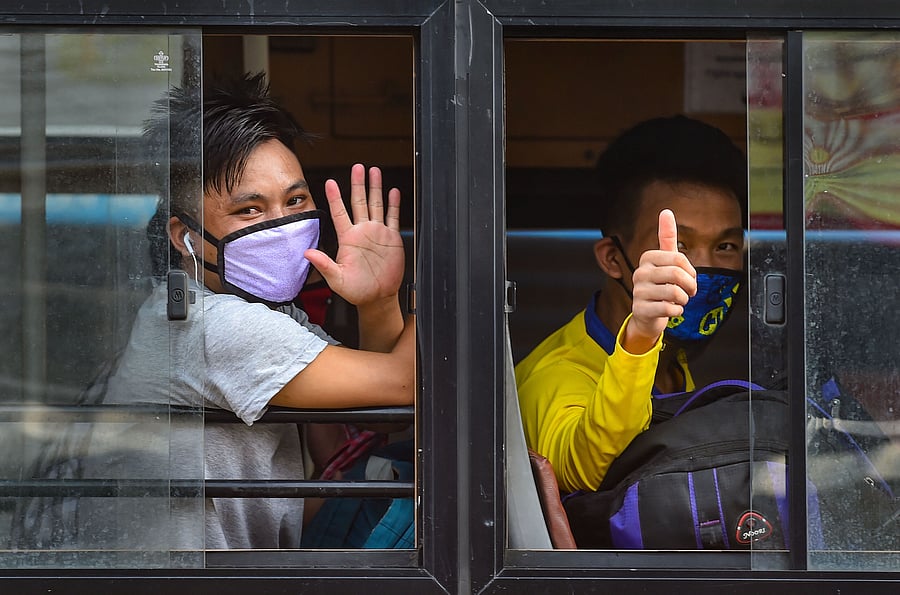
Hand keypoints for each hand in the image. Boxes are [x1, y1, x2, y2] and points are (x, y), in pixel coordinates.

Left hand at [304, 164, 404, 306]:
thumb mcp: (337, 280)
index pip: (340, 213)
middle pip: (359, 202)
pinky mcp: (391, 238)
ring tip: (374, 171)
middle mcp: (362, 232)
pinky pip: (392, 217)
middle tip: (358, 167)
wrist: (377, 297)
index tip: (331, 182)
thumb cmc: (356, 291)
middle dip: (358, 184)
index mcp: (348, 239)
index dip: (336, 198)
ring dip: (375, 188)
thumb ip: (324, 265)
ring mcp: (377, 233)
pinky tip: (393, 192)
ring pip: (376, 205)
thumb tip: (308, 253)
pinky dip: (393, 204)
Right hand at [623, 209, 696, 352]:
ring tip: (678, 301)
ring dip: (683, 300)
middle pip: (678, 274)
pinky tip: (671, 310)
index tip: (689, 278)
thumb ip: (667, 237)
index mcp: (647, 258)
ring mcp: (638, 291)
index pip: (679, 259)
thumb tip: (666, 211)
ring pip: (674, 292)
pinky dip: (677, 312)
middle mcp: (640, 272)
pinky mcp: (640, 309)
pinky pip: (669, 309)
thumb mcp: (666, 261)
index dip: (691, 272)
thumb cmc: (661, 285)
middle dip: (690, 286)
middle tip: (688, 292)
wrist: (648, 315)